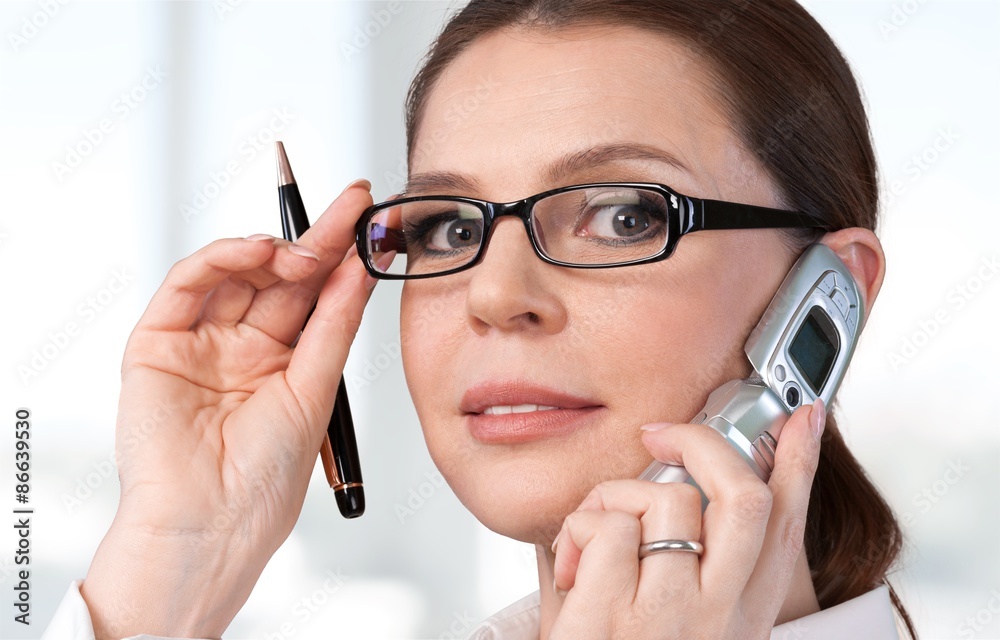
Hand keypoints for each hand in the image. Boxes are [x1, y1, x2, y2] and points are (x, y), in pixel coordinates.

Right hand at [80, 181, 374, 638]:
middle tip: (354, 205)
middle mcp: (242, 347)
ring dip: (275, 249)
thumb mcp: (315, 389)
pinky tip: (261, 252)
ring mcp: (200, 343)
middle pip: (281, 277)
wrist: (211, 526)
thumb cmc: (265, 478)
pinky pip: (188, 284)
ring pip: (236, 273)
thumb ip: (334, 323)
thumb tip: (363, 267)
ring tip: (309, 249)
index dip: (343, 254)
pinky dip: (222, 258)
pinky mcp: (157, 342)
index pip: (315, 294)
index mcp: (283, 363)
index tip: (373, 217)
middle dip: (318, 238)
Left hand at [550, 400, 824, 638]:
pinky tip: (573, 564)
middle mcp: (717, 615)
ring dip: (615, 495)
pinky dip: (580, 527)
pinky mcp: (614, 617)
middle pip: (743, 498)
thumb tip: (678, 487)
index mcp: (739, 614)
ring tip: (594, 534)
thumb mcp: (677, 621)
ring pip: (665, 497)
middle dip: (703, 443)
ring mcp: (669, 616)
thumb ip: (688, 563)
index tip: (804, 417)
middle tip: (664, 432)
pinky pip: (607, 526)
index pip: (785, 527)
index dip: (800, 464)